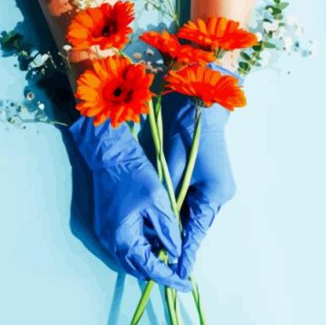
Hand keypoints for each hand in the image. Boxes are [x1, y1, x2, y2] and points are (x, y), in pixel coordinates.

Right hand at [69, 116, 191, 291]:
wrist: (110, 156)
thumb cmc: (135, 175)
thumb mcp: (159, 202)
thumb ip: (168, 231)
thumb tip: (176, 253)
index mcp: (124, 238)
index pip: (151, 268)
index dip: (170, 277)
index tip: (187, 284)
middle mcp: (111, 242)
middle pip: (137, 267)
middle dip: (159, 270)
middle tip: (179, 268)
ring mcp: (105, 234)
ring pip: (130, 258)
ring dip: (149, 258)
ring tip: (169, 251)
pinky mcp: (104, 226)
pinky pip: (124, 246)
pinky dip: (139, 247)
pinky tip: (154, 237)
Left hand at [142, 64, 239, 279]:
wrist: (197, 108)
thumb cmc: (184, 135)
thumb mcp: (171, 168)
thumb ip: (168, 195)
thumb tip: (161, 221)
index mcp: (213, 194)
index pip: (196, 231)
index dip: (186, 251)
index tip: (177, 271)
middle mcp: (218, 196)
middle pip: (196, 225)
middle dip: (181, 240)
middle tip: (164, 260)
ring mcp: (216, 189)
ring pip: (194, 215)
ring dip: (180, 226)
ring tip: (163, 245)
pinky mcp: (209, 182)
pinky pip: (194, 203)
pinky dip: (182, 212)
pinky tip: (169, 220)